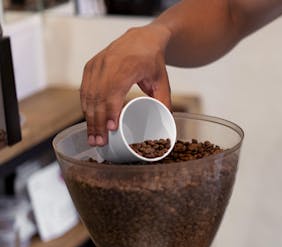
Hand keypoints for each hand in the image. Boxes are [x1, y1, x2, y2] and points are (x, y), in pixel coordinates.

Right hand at [80, 24, 171, 145]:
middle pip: (99, 97)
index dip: (111, 111)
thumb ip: (165, 102)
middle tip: (99, 143)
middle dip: (97, 122)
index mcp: (127, 67)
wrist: (141, 38)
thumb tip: (167, 125)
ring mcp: (97, 64)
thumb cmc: (153, 61)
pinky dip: (86, 107)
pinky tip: (89, 121)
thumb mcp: (163, 82)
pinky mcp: (90, 66)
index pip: (114, 92)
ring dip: (89, 118)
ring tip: (93, 138)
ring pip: (89, 95)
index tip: (111, 129)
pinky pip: (85, 89)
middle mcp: (108, 64)